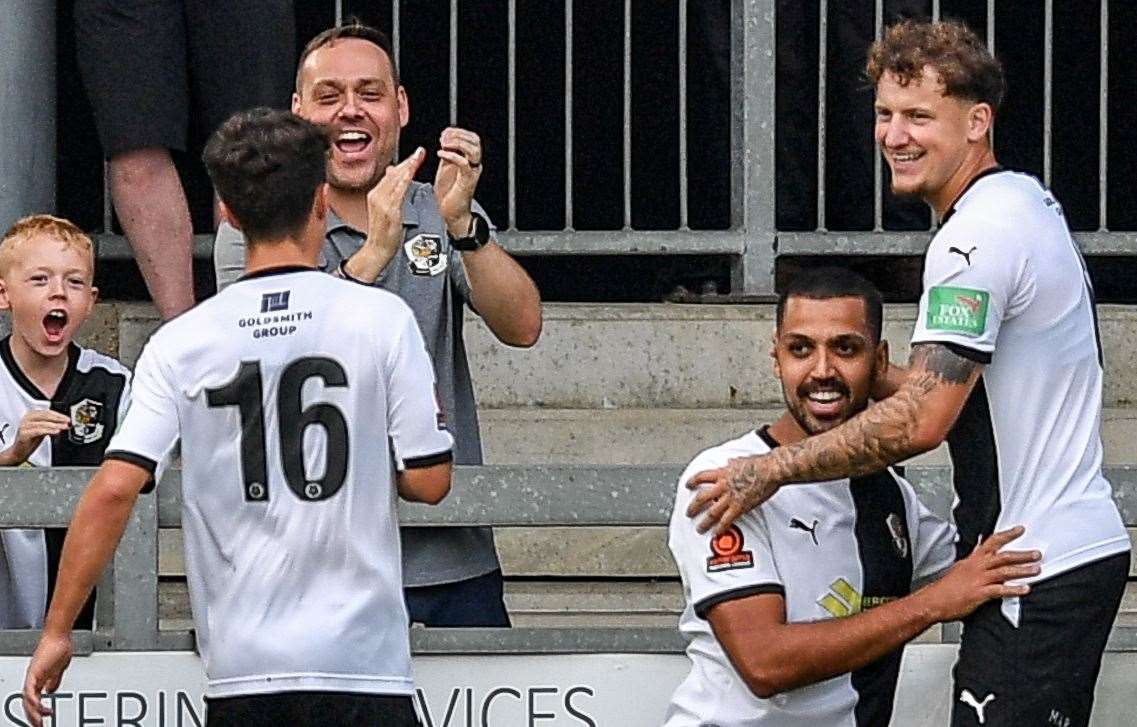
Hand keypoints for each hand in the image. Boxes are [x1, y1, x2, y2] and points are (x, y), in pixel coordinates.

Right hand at [1, 410, 69, 465]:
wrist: (20, 451)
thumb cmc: (31, 440)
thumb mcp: (43, 430)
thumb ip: (51, 425)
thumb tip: (64, 423)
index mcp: (31, 415)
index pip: (47, 412)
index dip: (59, 415)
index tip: (67, 418)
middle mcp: (26, 418)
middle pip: (45, 416)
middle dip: (58, 419)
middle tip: (67, 422)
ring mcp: (24, 425)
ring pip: (43, 423)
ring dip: (55, 425)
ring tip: (64, 427)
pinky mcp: (24, 433)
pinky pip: (38, 430)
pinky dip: (48, 430)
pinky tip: (56, 431)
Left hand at [23, 631, 71, 726]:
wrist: (59, 634)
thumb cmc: (60, 646)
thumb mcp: (59, 668)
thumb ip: (54, 680)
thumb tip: (51, 690)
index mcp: (38, 679)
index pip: (34, 700)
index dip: (36, 712)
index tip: (42, 721)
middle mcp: (33, 679)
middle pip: (28, 703)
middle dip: (33, 717)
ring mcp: (33, 676)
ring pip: (27, 700)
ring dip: (33, 713)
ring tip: (39, 722)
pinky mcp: (34, 672)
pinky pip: (30, 691)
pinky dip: (33, 701)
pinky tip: (38, 707)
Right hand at [361, 147, 425, 263]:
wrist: (377, 250)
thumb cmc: (383, 233)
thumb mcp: (385, 208)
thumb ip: (389, 192)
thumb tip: (393, 174)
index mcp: (375, 194)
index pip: (391, 174)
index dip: (404, 163)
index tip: (414, 155)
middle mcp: (376, 196)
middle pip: (394, 174)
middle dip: (408, 161)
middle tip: (420, 152)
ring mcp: (382, 203)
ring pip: (396, 179)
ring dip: (408, 167)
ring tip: (418, 157)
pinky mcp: (389, 210)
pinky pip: (398, 191)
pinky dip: (405, 180)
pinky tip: (410, 172)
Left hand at [434, 127, 483, 236]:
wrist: (452, 214)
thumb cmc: (449, 193)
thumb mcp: (445, 168)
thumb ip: (445, 154)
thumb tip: (435, 142)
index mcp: (468, 159)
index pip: (470, 137)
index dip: (457, 132)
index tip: (443, 134)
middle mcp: (473, 164)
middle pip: (475, 140)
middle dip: (458, 135)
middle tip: (443, 138)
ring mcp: (472, 172)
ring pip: (473, 150)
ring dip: (457, 143)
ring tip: (443, 144)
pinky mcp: (467, 181)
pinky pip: (465, 164)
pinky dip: (453, 156)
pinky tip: (441, 154)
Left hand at [686, 455, 780, 534]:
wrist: (770, 469)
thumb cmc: (759, 464)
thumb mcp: (739, 460)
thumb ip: (731, 464)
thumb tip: (730, 463)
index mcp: (722, 473)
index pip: (700, 477)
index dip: (692, 482)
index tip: (688, 485)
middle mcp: (723, 486)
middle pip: (702, 498)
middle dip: (693, 507)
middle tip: (689, 512)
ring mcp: (730, 497)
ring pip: (711, 512)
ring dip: (704, 522)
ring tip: (700, 528)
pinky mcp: (740, 507)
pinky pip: (726, 520)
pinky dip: (720, 528)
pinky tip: (716, 533)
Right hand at [920, 526, 1039, 622]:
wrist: (933, 601)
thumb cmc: (945, 588)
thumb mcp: (959, 569)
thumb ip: (972, 562)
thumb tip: (980, 554)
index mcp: (972, 560)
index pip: (991, 542)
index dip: (1007, 535)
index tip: (1019, 530)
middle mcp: (977, 567)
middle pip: (1002, 556)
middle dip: (1021, 554)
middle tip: (1036, 553)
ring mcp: (979, 580)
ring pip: (1004, 571)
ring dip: (1022, 570)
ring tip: (1036, 570)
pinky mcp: (979, 593)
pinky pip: (1000, 590)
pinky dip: (1014, 589)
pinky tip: (1025, 589)